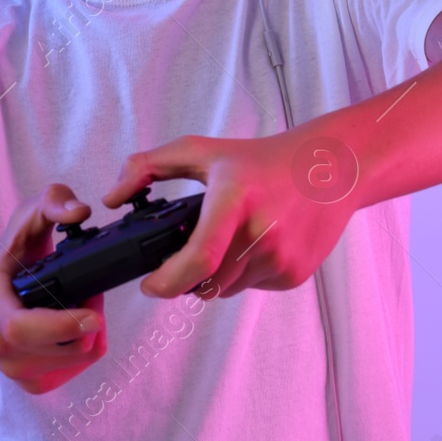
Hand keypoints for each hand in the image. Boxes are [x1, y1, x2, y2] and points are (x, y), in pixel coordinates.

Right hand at [0, 183, 107, 393]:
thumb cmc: (4, 263)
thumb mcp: (23, 222)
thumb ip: (51, 203)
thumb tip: (80, 212)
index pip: (20, 327)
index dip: (61, 325)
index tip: (93, 313)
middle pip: (58, 348)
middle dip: (87, 324)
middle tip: (92, 298)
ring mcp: (10, 368)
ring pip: (71, 361)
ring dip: (88, 334)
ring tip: (81, 306)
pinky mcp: (27, 382)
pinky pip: (71, 372)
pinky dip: (81, 349)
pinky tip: (72, 330)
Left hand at [101, 131, 359, 299]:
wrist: (329, 169)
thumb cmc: (259, 159)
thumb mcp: (202, 151)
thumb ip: (148, 166)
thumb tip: (112, 198)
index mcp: (235, 200)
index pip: (200, 258)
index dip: (168, 281)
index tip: (149, 284)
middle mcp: (261, 233)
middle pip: (206, 281)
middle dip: (187, 276)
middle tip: (183, 255)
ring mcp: (281, 258)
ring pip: (227, 289)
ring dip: (215, 275)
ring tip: (227, 239)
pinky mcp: (295, 274)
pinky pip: (252, 286)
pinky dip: (243, 273)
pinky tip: (254, 243)